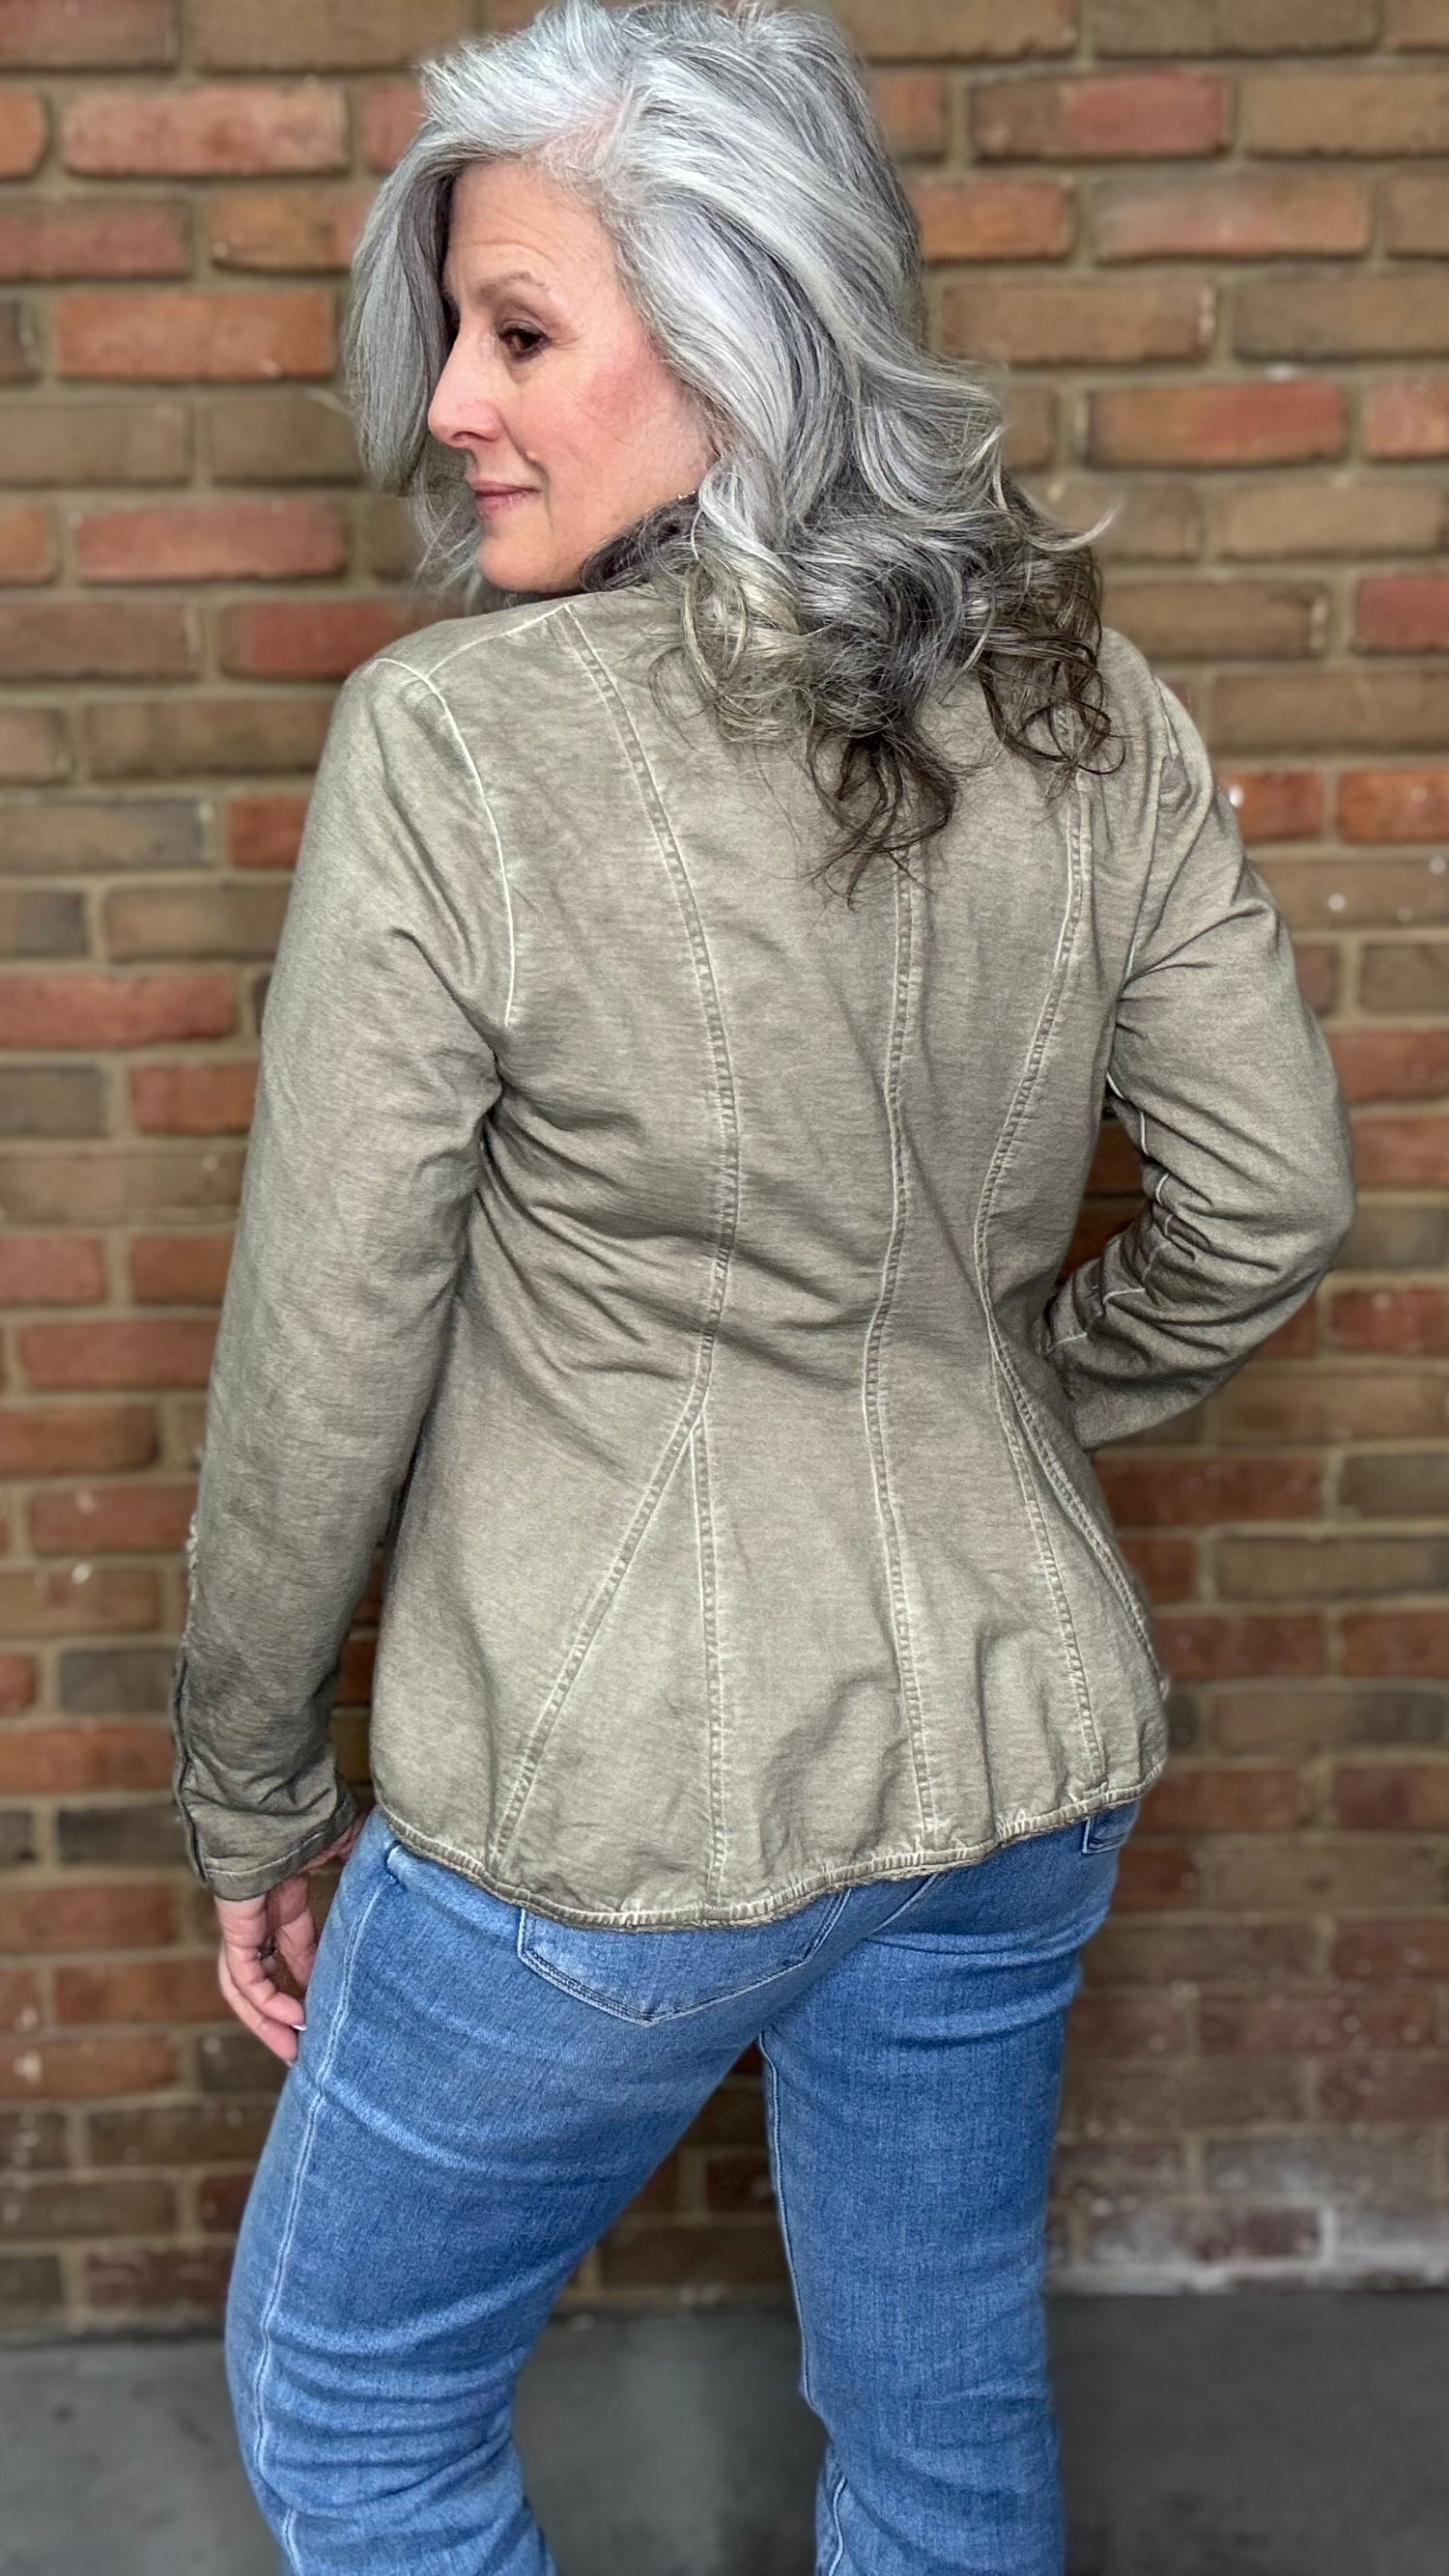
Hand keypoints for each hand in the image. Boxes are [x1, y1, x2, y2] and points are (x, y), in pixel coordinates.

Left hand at [212, 1812, 366, 2065]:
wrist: (273, 1791)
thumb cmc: (310, 1805)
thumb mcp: (349, 1842)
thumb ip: (367, 1865)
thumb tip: (407, 1869)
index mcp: (283, 1893)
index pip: (292, 1946)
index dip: (309, 1976)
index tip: (330, 2004)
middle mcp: (260, 1911)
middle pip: (264, 1973)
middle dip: (282, 2012)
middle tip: (305, 2045)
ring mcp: (243, 1918)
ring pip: (246, 1983)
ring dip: (267, 2020)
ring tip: (294, 2049)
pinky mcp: (234, 1921)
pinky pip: (243, 1973)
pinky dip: (264, 1999)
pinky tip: (291, 2017)